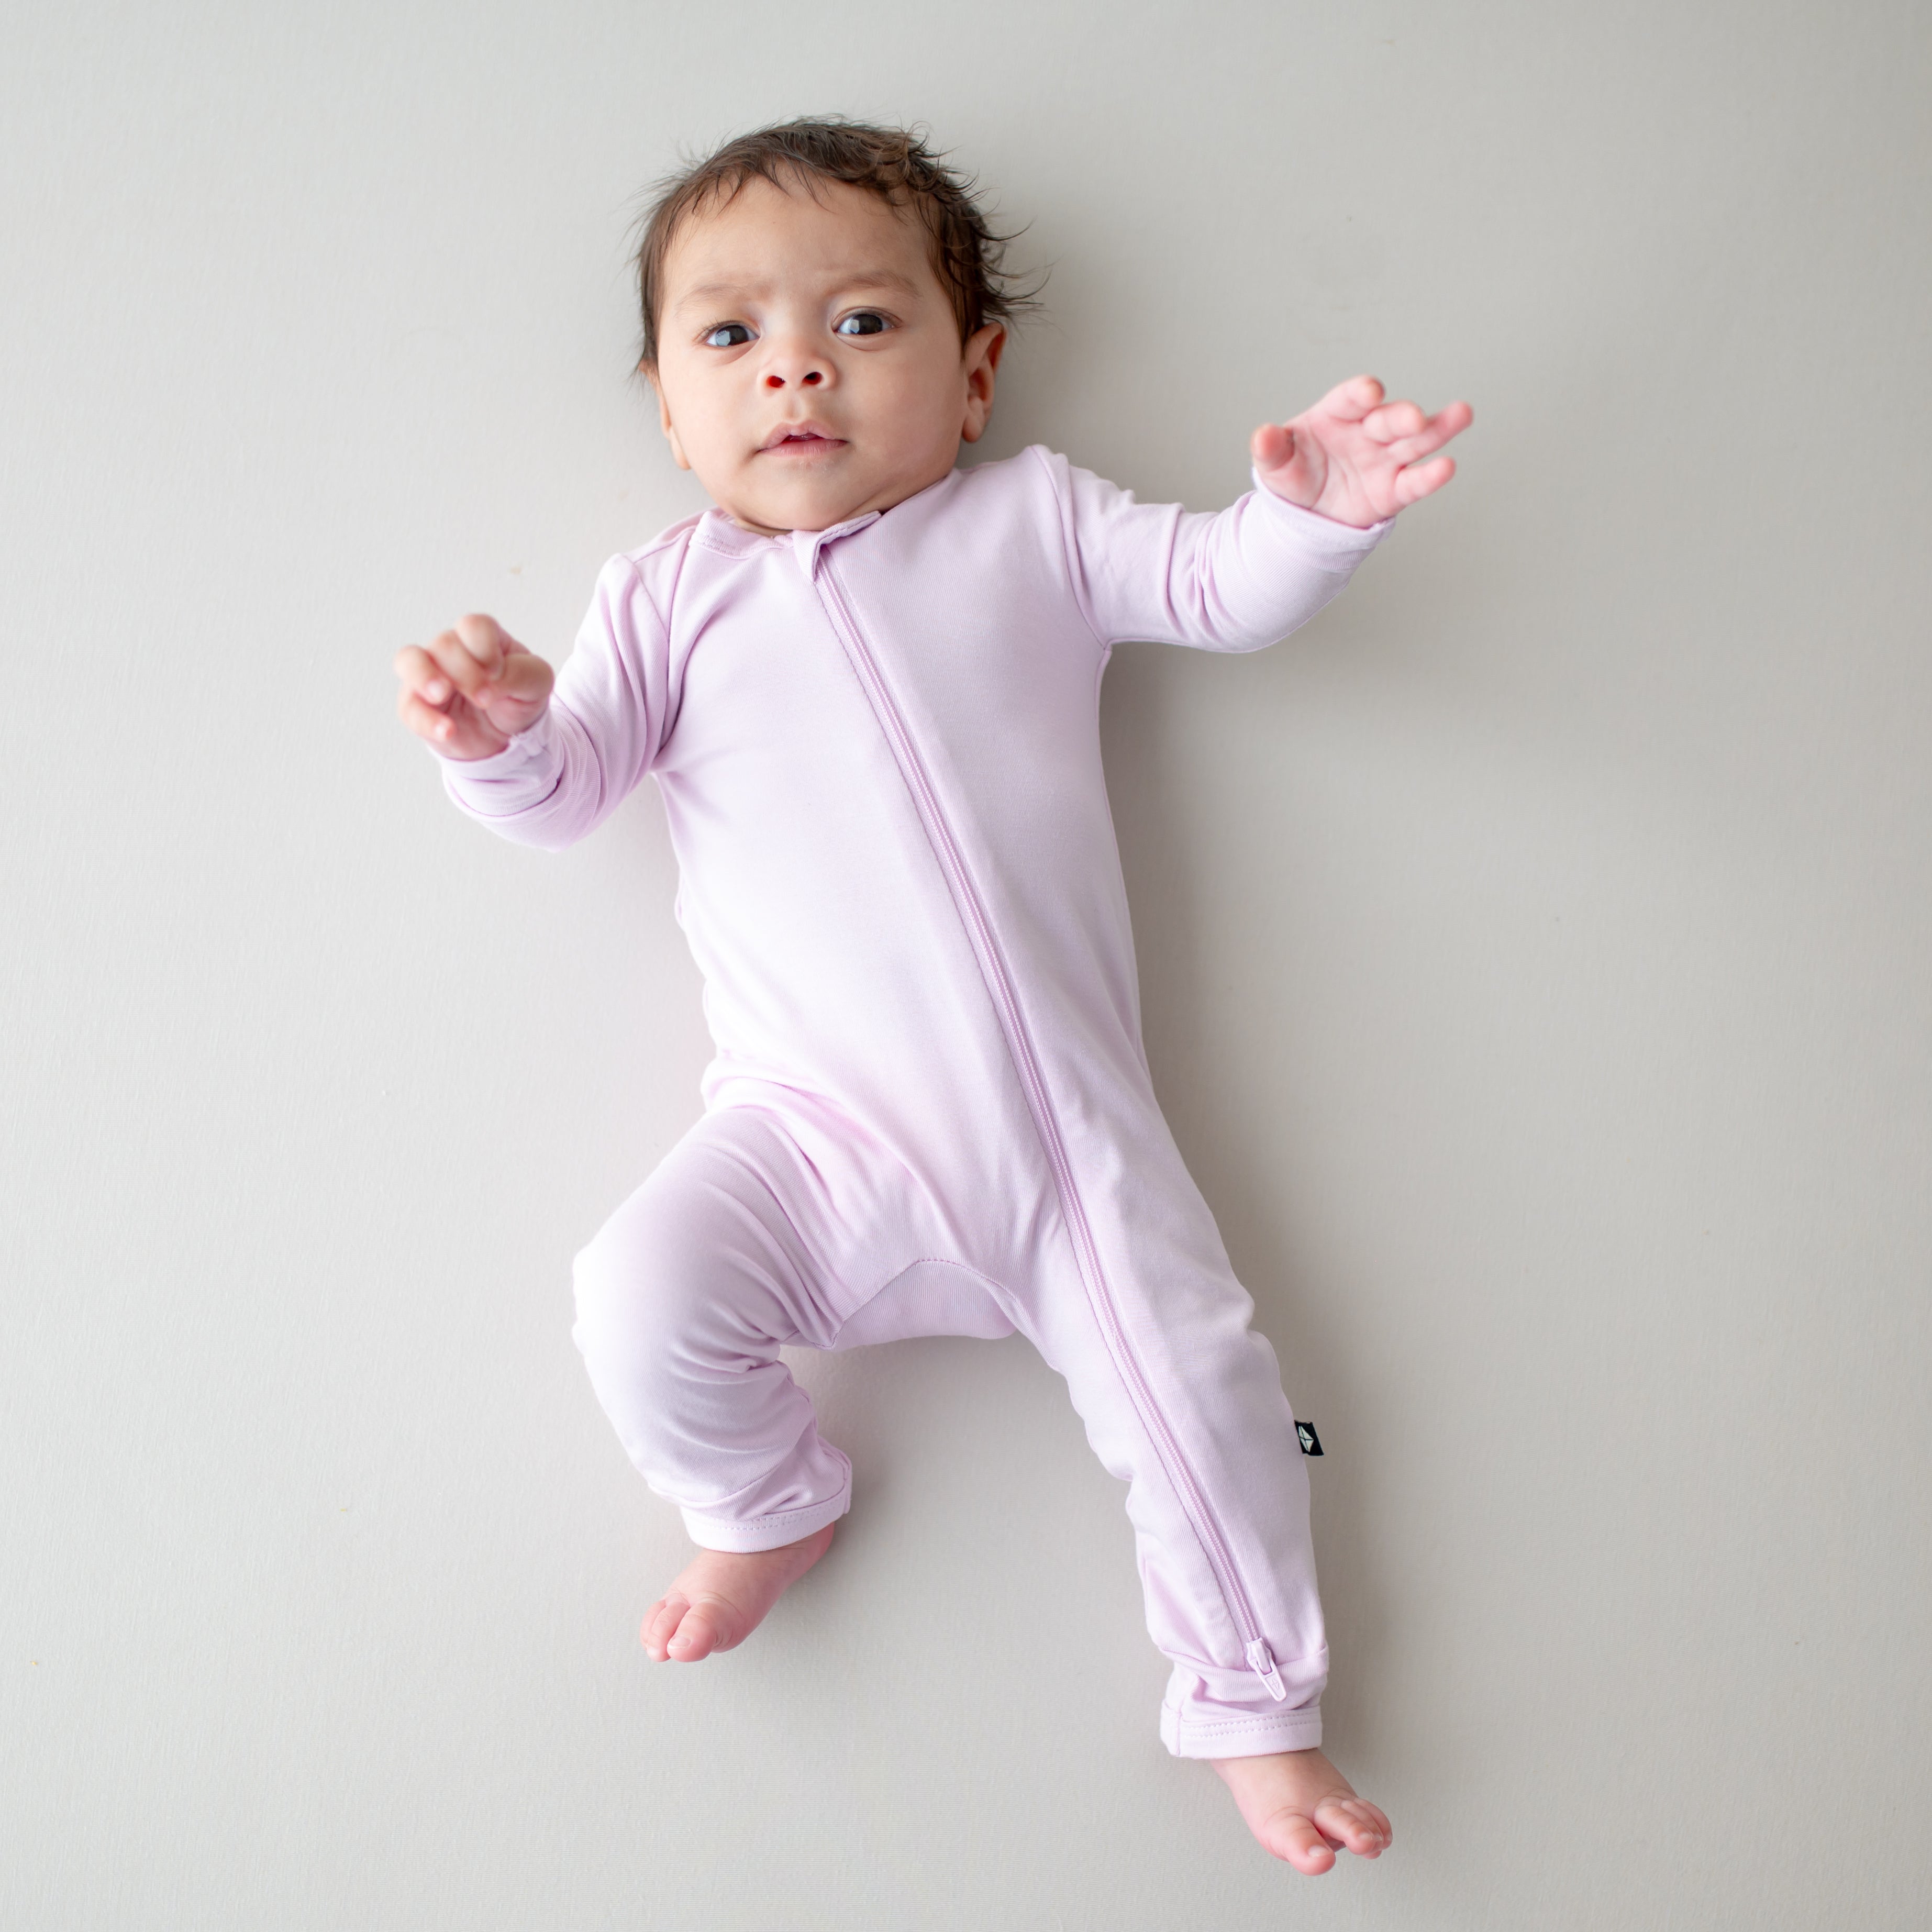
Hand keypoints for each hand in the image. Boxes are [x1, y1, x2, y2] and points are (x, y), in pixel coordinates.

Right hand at [393, 615, 554, 760]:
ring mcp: (430, 675)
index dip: (484, 648)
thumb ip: (521, 673)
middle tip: (485, 699)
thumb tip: (491, 681)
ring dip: (424, 675)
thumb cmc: (519, 698)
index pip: (473, 626)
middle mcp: (451, 650)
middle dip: (465, 672)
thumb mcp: (537, 683)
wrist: (508, 738)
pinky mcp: (417, 705)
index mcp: (482, 638)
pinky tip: (447, 731)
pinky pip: (409, 707)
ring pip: (409, 660)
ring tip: (441, 694)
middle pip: (444, 643)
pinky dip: (426, 719)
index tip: (498, 674)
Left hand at [1251, 375, 1472, 528]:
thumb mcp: (1277, 464)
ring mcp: (1385, 459)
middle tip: (1413, 418)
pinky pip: (1414, 482)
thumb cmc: (1296, 473)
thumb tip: (1262, 435)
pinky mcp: (1395, 489)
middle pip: (1388, 419)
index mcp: (1338, 414)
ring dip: (1438, 429)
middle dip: (1401, 417)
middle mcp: (1368, 431)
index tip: (1371, 392)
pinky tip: (1446, 467)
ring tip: (1462, 414)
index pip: (1351, 399)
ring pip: (1415, 442)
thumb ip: (1272, 449)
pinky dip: (1430, 477)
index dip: (1361, 394)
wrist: (1308, 513)